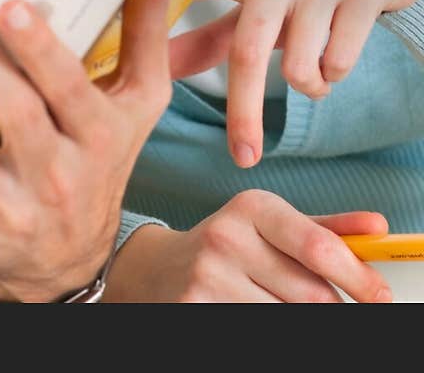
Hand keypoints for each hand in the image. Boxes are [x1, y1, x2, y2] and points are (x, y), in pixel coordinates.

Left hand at [0, 0, 174, 302]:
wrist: (68, 264)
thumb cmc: (100, 160)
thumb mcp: (136, 102)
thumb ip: (146, 29)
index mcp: (98, 137)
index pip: (70, 90)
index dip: (40, 51)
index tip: (11, 4)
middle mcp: (55, 178)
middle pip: (12, 115)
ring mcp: (4, 213)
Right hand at [108, 191, 392, 302]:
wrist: (158, 269)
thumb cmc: (230, 245)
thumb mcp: (273, 225)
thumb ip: (326, 227)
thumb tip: (378, 228)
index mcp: (252, 206)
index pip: (318, 246)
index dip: (358, 278)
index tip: (381, 296)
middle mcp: (227, 237)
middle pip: (311, 295)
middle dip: (331, 308)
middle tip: (330, 307)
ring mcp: (208, 278)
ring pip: (287, 321)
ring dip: (298, 321)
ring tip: (281, 304)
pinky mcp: (195, 311)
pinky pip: (257, 333)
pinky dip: (268, 328)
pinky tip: (255, 309)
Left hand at [170, 0, 423, 165]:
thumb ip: (210, 32)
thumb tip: (154, 66)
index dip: (159, 4)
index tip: (131, 46)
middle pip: (247, 50)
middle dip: (243, 112)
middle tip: (242, 157)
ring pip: (302, 66)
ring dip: (309, 86)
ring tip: (315, 69)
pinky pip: (339, 61)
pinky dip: (336, 74)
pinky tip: (340, 49)